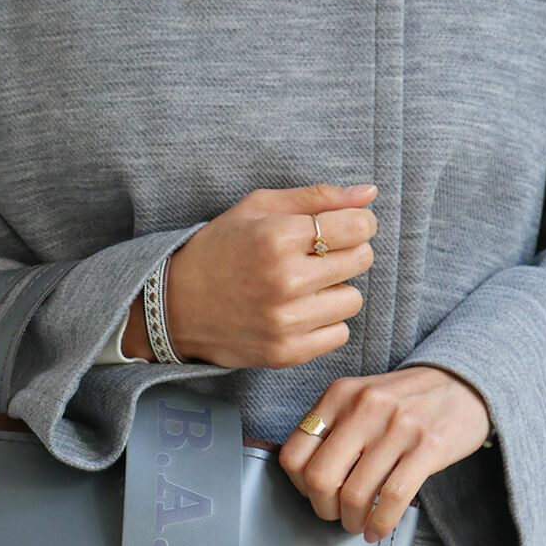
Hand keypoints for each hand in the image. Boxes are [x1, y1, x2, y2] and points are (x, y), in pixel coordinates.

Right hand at [146, 182, 379, 366]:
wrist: (175, 306)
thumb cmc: (219, 249)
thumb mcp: (258, 208)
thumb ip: (316, 198)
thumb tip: (371, 192)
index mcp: (278, 237)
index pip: (358, 226)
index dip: (357, 224)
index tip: (341, 228)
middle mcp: (285, 281)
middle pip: (361, 261)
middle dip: (346, 253)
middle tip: (317, 257)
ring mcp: (286, 321)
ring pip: (353, 300)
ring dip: (335, 291)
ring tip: (304, 288)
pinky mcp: (286, 353)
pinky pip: (339, 334)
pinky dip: (325, 323)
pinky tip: (298, 313)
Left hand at [277, 365, 493, 541]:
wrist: (464, 384)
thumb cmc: (405, 401)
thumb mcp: (360, 399)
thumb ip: (332, 428)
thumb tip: (307, 480)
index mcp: (339, 395)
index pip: (294, 454)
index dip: (299, 486)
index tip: (314, 495)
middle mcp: (364, 407)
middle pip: (320, 478)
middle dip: (324, 508)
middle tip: (335, 515)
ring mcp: (397, 426)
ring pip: (355, 494)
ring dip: (352, 521)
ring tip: (358, 524)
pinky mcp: (428, 447)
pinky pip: (392, 498)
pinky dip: (380, 523)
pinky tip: (378, 529)